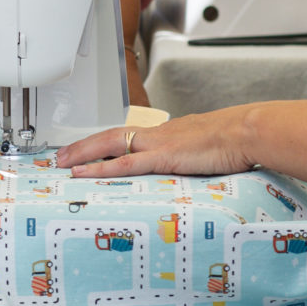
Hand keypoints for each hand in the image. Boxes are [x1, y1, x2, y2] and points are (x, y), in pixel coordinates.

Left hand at [57, 107, 254, 179]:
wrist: (246, 131)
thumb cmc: (235, 139)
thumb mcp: (208, 146)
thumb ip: (194, 154)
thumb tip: (193, 162)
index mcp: (168, 132)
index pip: (128, 135)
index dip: (104, 143)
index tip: (88, 150)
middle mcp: (158, 134)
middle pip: (110, 136)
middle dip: (83, 146)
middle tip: (60, 157)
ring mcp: (158, 144)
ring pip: (110, 146)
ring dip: (83, 154)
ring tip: (62, 164)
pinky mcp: (163, 157)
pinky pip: (125, 164)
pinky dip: (102, 168)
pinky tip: (85, 174)